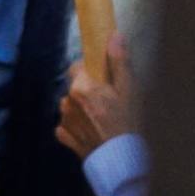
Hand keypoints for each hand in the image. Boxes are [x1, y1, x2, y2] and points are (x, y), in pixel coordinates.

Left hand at [59, 37, 136, 155]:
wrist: (122, 159)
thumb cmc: (128, 123)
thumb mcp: (129, 90)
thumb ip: (119, 62)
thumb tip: (114, 36)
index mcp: (81, 88)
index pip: (76, 67)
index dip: (89, 70)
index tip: (102, 78)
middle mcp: (67, 103)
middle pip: (74, 87)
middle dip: (87, 90)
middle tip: (108, 101)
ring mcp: (64, 121)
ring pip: (70, 106)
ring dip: (81, 108)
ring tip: (102, 117)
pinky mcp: (65, 137)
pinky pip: (66, 125)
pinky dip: (77, 125)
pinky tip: (93, 130)